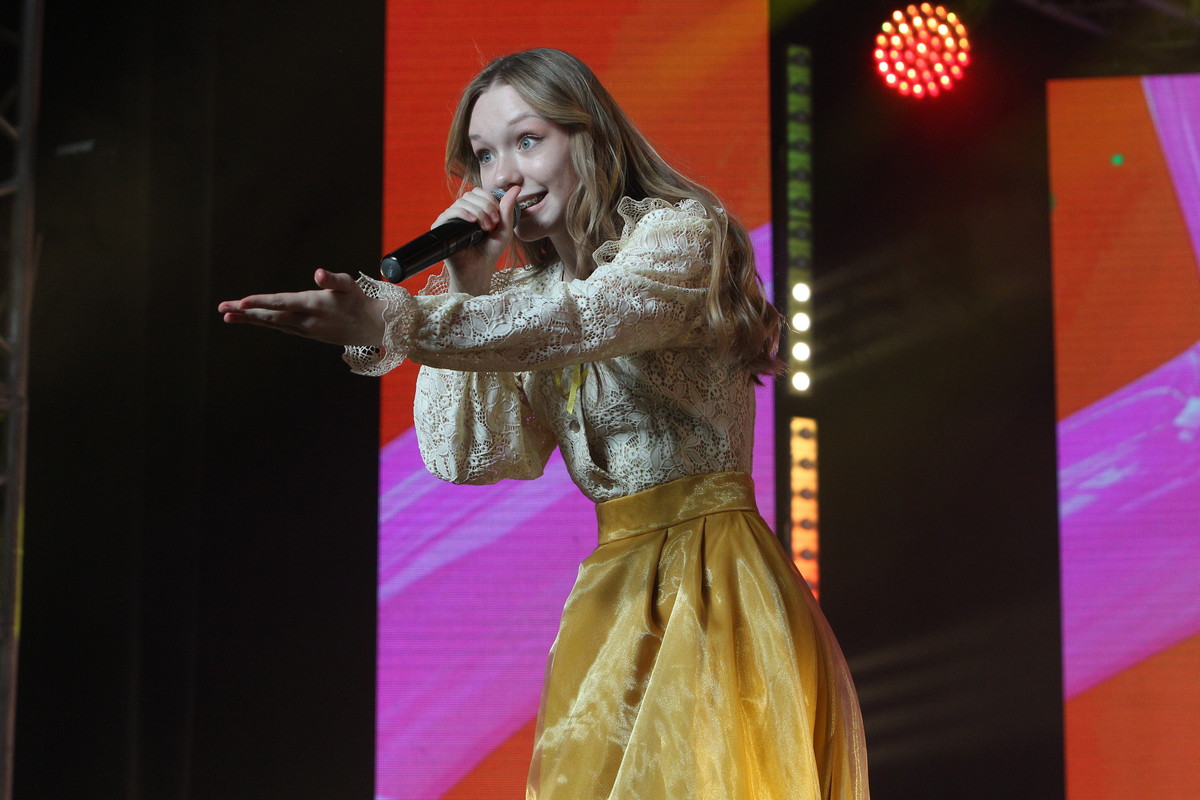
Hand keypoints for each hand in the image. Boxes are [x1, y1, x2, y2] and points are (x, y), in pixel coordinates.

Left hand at [218, 269, 385, 345]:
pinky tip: (252, 319)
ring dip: (250, 319)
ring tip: (227, 315)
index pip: (282, 303)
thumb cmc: (360, 301)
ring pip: (273, 324)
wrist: (373, 328)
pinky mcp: (308, 333)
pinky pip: (281, 327)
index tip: (242, 302)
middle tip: (223, 308)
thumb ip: (333, 279)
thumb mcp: (350, 286)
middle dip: (246, 312)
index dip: (261, 302)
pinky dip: (264, 323)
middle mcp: (307, 321)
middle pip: (271, 316)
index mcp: (314, 305)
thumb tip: (318, 273)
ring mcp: (306, 330)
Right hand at [434, 186, 518, 294]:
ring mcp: (451, 219)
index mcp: (474, 210)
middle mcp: (461, 212)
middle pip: (470, 195)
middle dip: (485, 207)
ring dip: (478, 212)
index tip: (497, 217)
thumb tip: (516, 187)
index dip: (490, 200)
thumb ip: (508, 208)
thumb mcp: (504, 229)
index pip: (479, 192)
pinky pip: (449, 212)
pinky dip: (462, 213)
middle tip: (493, 224)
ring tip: (485, 228)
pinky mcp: (441, 228)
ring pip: (462, 202)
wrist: (478, 269)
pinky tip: (472, 221)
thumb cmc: (490, 251)